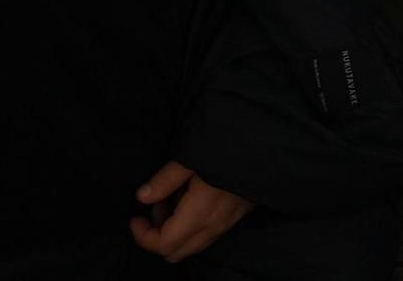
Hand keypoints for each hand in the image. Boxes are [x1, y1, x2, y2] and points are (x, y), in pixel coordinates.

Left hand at [130, 161, 250, 263]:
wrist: (266, 149)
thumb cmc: (227, 149)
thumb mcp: (190, 158)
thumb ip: (165, 180)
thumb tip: (142, 196)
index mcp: (198, 214)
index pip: (163, 244)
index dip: (143, 236)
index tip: (135, 216)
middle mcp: (212, 226)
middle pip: (175, 253)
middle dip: (157, 236)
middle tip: (154, 207)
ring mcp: (225, 224)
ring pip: (191, 246)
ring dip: (174, 232)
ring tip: (171, 199)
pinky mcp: (234, 218)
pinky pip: (206, 235)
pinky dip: (190, 227)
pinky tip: (191, 199)